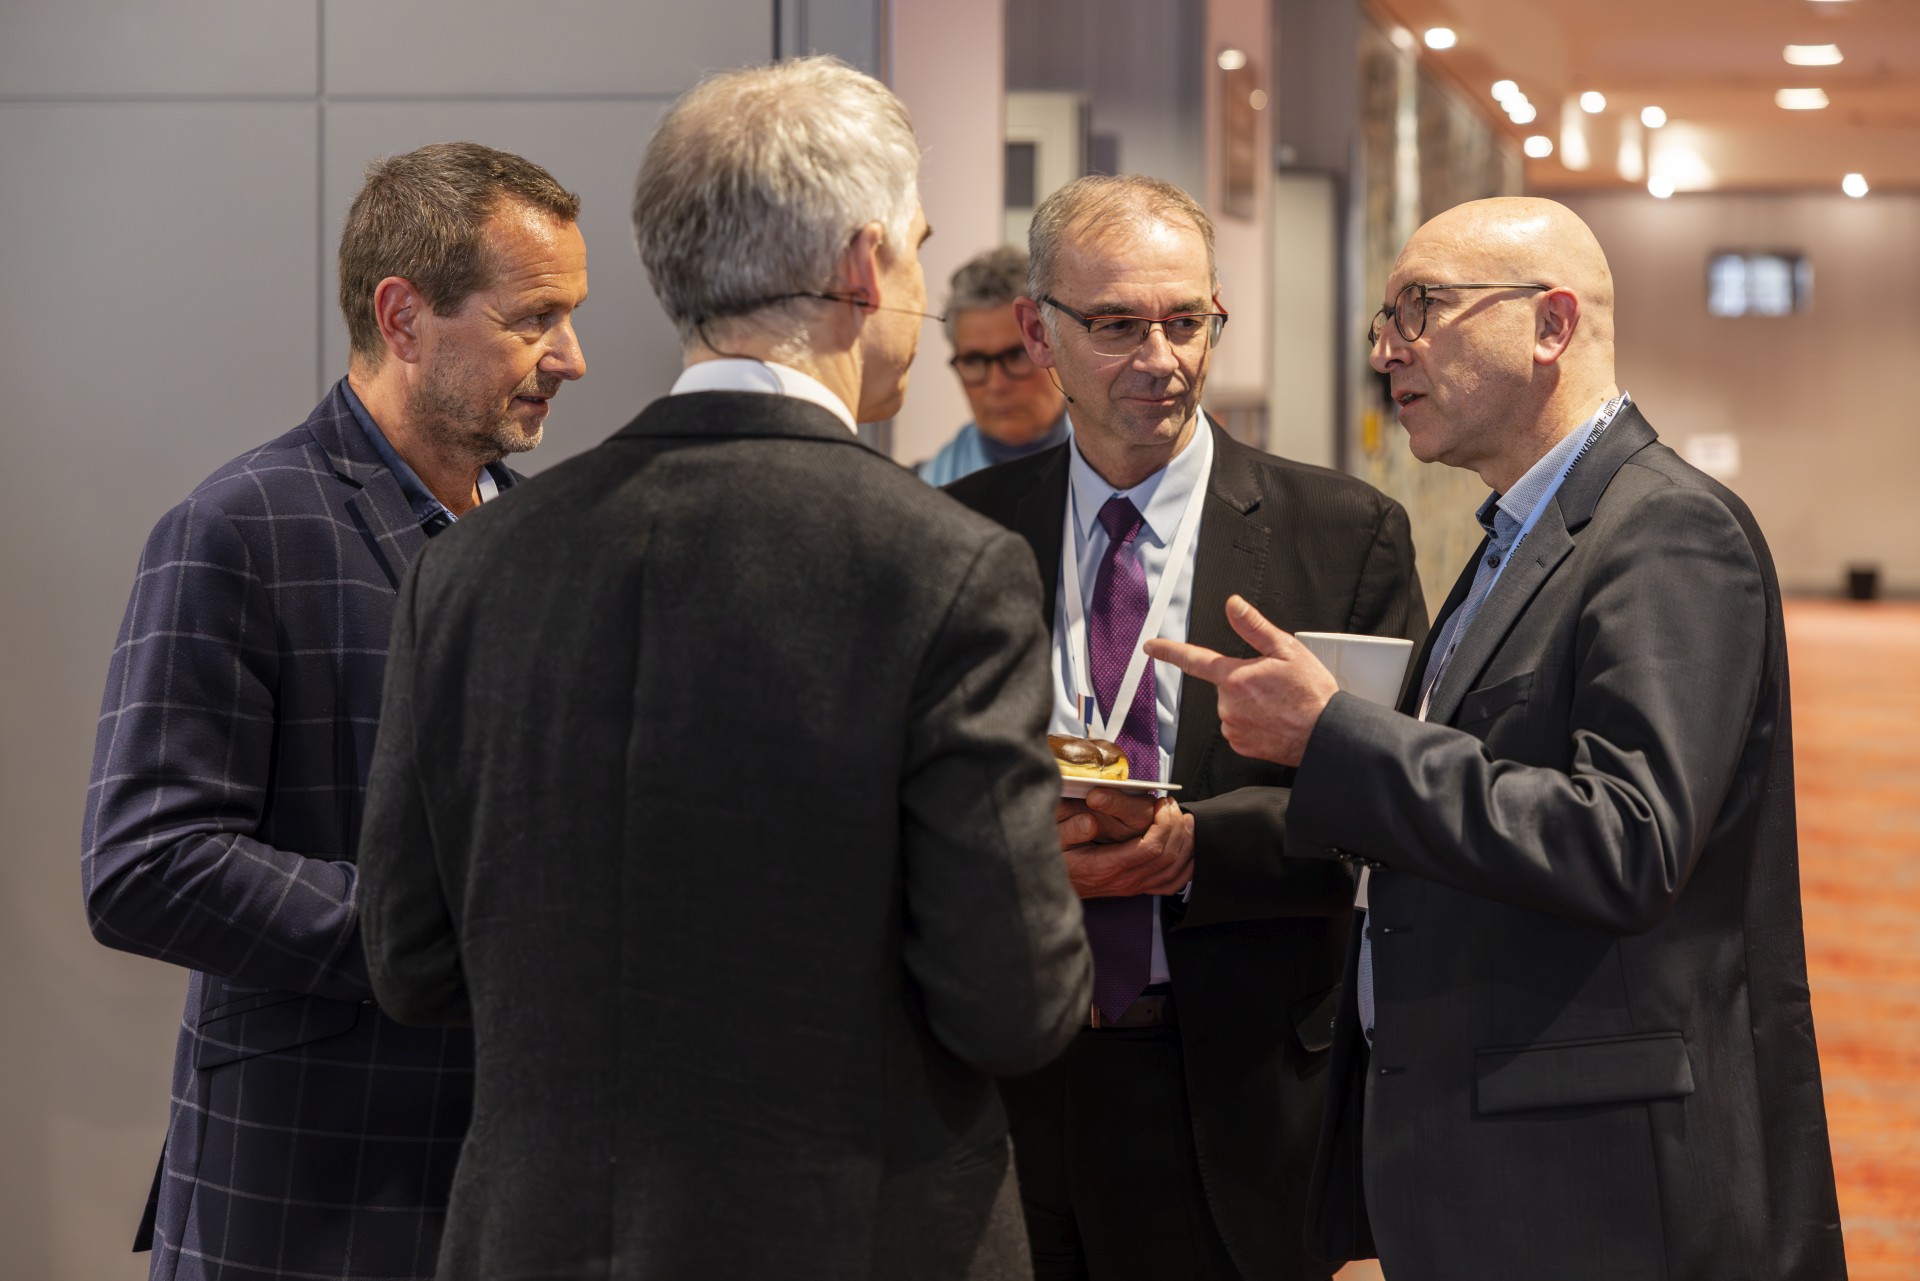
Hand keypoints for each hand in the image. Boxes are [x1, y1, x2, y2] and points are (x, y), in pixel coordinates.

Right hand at [1060, 796, 1193, 897]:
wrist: (1052, 889)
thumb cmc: (1055, 861)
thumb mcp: (1053, 842)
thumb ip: (1070, 830)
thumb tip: (1090, 821)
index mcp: (1108, 867)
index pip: (1151, 849)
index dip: (1164, 825)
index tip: (1162, 804)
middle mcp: (1125, 880)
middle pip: (1168, 857)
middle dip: (1177, 828)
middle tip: (1173, 806)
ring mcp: (1133, 887)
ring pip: (1174, 871)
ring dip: (1185, 844)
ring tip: (1185, 821)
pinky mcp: (1136, 888)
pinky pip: (1170, 883)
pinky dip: (1186, 868)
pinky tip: (1190, 851)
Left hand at [1143, 594, 1338, 766]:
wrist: (1326, 734)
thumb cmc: (1311, 694)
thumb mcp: (1286, 649)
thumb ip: (1253, 626)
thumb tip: (1233, 606)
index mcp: (1235, 676)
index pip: (1193, 659)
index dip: (1169, 651)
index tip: (1152, 647)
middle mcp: (1228, 703)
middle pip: (1225, 685)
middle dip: (1243, 681)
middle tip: (1273, 686)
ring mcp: (1233, 727)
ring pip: (1232, 707)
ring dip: (1250, 704)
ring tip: (1278, 705)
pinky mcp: (1241, 745)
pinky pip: (1239, 728)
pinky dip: (1253, 723)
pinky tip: (1273, 721)